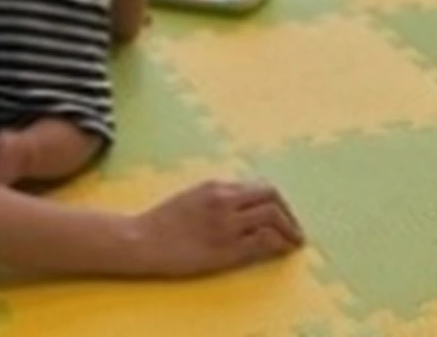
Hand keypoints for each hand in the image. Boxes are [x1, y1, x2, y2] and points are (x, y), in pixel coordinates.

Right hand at [130, 181, 302, 277]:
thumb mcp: (192, 197)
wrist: (142, 240)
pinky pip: (263, 241)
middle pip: (272, 197)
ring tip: (294, 242)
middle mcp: (225, 200)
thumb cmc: (162, 222)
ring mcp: (226, 224)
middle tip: (294, 230)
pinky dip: (279, 244)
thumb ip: (217, 196)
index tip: (283, 214)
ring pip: (272, 217)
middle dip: (289, 213)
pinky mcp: (226, 248)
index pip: (260, 187)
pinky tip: (282, 251)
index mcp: (216, 186)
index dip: (278, 201)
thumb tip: (242, 202)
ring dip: (290, 230)